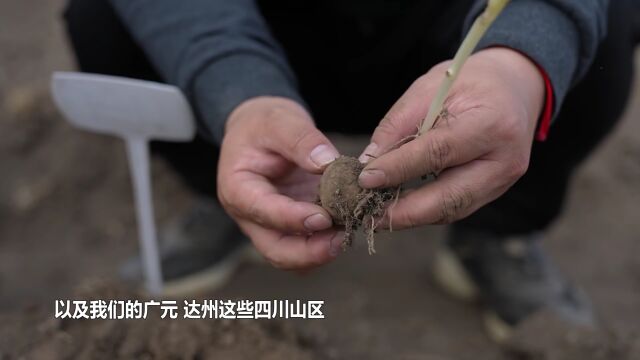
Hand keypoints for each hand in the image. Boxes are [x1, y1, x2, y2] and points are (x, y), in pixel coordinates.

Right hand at [218, 96, 341, 269]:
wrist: (262, 131)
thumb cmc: (264, 124)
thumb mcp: (279, 120)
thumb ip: (301, 139)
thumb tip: (327, 162)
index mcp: (238, 189)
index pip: (262, 212)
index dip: (293, 219)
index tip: (323, 217)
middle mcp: (251, 215)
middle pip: (275, 249)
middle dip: (308, 252)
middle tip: (341, 240)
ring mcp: (272, 225)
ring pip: (293, 255)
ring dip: (320, 252)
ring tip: (348, 235)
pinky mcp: (292, 226)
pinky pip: (308, 244)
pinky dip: (326, 242)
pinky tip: (348, 227)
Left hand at [358, 48, 544, 227]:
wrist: (515, 87)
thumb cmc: (469, 82)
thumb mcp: (430, 88)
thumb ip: (398, 125)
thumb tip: (368, 163)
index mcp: (492, 124)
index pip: (438, 153)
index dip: (398, 169)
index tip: (364, 179)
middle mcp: (504, 161)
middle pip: (449, 198)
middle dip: (404, 213)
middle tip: (367, 217)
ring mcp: (503, 182)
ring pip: (451, 210)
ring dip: (411, 217)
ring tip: (375, 216)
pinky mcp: (494, 192)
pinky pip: (455, 207)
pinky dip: (424, 211)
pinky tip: (398, 209)